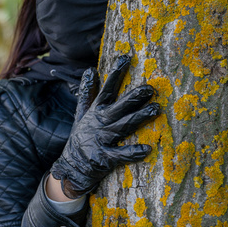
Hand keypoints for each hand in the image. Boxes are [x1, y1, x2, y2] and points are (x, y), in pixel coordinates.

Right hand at [50, 54, 160, 198]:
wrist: (71, 167)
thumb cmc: (81, 138)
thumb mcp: (81, 114)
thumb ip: (87, 93)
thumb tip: (90, 71)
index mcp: (95, 112)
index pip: (106, 90)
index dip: (115, 74)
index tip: (125, 59)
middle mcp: (99, 123)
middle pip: (119, 107)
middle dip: (133, 97)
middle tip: (149, 88)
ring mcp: (102, 140)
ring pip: (123, 126)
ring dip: (139, 118)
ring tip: (156, 109)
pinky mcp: (104, 158)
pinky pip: (121, 154)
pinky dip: (132, 152)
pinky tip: (147, 149)